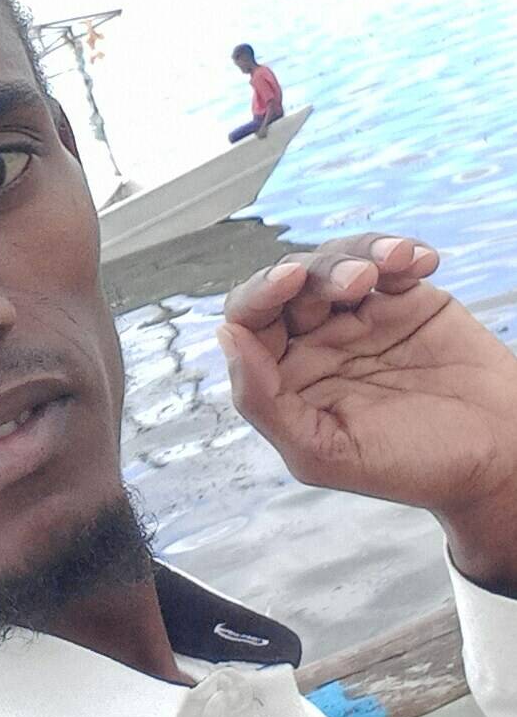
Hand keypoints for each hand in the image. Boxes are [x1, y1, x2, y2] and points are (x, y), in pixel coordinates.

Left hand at [218, 233, 516, 592]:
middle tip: (357, 280)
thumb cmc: (410, 467)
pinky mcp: (405, 297)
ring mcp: (360, 316)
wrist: (496, 459)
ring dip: (360, 253)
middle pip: (292, 282)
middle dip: (317, 271)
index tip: (290, 280)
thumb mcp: (324, 453)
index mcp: (285, 377)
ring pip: (338, 260)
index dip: (260, 294)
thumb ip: (264, 402)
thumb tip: (226, 337)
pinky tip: (423, 261)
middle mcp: (315, 341)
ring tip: (395, 264)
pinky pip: (390, 259)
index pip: (250, 321)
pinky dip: (400, 250)